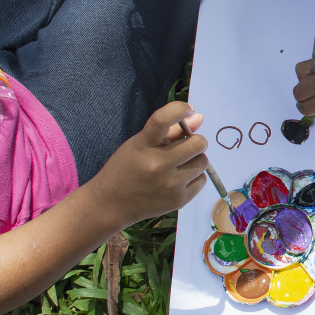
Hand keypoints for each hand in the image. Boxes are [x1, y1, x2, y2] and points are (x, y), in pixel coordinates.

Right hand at [90, 102, 208, 223]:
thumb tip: (199, 116)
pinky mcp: (179, 200)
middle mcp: (157, 165)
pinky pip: (202, 179)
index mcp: (142, 146)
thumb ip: (170, 130)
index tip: (187, 109)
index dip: (179, 109)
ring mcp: (169, 185)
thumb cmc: (126, 168)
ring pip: (203, 161)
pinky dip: (194, 177)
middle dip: (194, 141)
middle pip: (198, 143)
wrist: (110, 204)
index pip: (163, 119)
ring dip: (194, 159)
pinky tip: (177, 179)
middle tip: (184, 146)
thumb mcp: (139, 145)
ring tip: (178, 165)